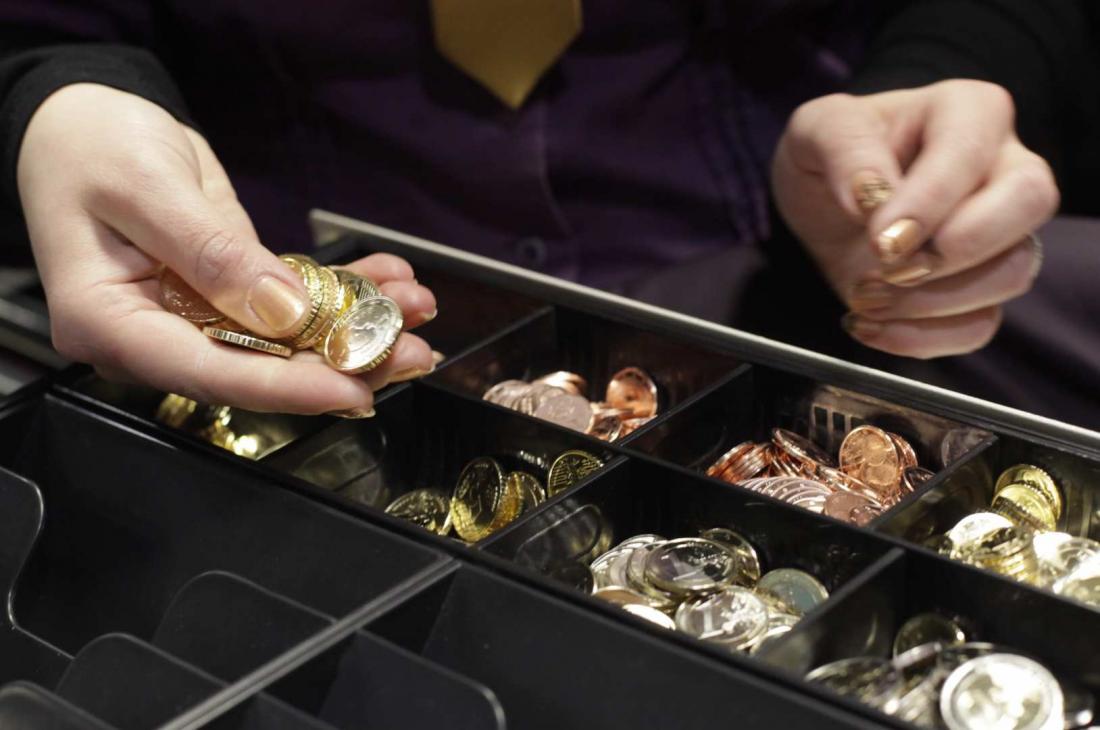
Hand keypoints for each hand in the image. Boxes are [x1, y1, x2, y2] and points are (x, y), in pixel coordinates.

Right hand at [17, 84, 436, 413]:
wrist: (84, 122)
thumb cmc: (90, 146)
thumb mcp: (147, 189)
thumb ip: (214, 254)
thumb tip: (283, 312)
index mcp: (111, 325)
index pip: (210, 372)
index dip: (287, 387)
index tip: (352, 389)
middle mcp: (156, 336)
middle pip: (259, 367)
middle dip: (343, 360)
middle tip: (412, 349)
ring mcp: (194, 318)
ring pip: (288, 339)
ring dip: (358, 324)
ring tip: (417, 306)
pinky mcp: (229, 296)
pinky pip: (292, 303)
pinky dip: (342, 290)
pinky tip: (388, 278)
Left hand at [772, 80, 1057, 358]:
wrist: (820, 204)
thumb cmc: (829, 155)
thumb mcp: (815, 130)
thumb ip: (844, 148)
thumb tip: (871, 194)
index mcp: (968, 113)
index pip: (971, 153)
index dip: (929, 203)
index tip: (879, 240)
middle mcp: (1002, 168)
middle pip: (1029, 205)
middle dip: (952, 252)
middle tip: (885, 268)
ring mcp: (1001, 233)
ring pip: (1012, 273)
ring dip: (929, 301)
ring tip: (863, 294)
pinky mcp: (980, 288)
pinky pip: (981, 325)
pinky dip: (922, 337)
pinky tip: (872, 324)